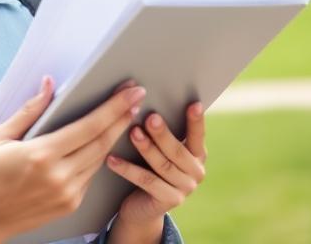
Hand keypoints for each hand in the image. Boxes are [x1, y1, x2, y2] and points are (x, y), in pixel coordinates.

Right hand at [0, 76, 146, 241]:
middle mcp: (60, 175)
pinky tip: (105, 140)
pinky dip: (100, 155)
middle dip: (123, 116)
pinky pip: (92, 174)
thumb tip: (49, 83)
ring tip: (126, 114)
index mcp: (42, 154)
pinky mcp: (72, 204)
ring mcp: (69, 192)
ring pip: (101, 157)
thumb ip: (30, 110)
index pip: (90, 126)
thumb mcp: (2, 137)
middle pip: (103, 141)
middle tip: (138, 96)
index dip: (114, 106)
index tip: (130, 91)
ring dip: (116, 134)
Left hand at [105, 102, 206, 235]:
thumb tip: (145, 102)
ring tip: (132, 132)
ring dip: (146, 148)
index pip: (198, 136)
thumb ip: (163, 134)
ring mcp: (184, 189)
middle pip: (177, 151)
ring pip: (162, 165)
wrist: (143, 208)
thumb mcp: (162, 151)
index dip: (196, 121)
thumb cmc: (151, 169)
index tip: (193, 104)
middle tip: (151, 117)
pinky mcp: (168, 202)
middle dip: (163, 133)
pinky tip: (112, 158)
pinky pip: (146, 181)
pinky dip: (127, 169)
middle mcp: (196, 173)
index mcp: (198, 156)